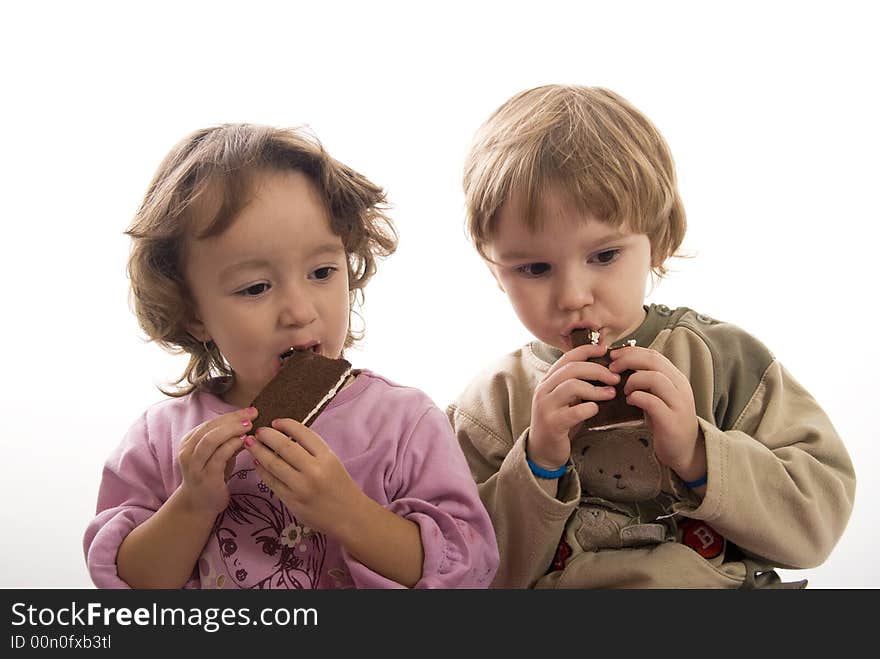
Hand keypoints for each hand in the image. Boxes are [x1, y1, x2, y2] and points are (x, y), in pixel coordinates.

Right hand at [177, 407, 255, 514]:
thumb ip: (228, 439)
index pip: (210, 423)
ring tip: (248, 426)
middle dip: (233, 419)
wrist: (200, 505)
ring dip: (231, 430)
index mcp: (189, 442)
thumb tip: (248, 420)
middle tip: (252, 415)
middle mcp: (188, 452)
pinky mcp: (205, 477)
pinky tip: (244, 441)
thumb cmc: (212, 476)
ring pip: (211, 439)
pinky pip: (219, 456)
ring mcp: (195, 465)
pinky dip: (232, 445)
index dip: (231, 415)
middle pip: (210, 428)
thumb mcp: (218, 454)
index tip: (250, 411)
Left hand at [245, 418, 365, 538]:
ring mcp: (301, 487)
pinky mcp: (291, 501)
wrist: (349, 516)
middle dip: (267, 435)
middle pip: (284, 446)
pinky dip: (261, 470)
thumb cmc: (340, 486)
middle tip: (258, 431)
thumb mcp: (332, 462)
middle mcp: (314, 470)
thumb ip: (312, 450)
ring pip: (273, 464)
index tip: (275, 421)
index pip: (302, 433)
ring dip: (258, 451)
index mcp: (327, 457)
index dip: (286, 424)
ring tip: (250, 444)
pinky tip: (257, 463)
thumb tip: (284, 436)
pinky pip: (271, 482)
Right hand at [529, 342, 619, 468]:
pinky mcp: (552, 423)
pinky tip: (596, 411)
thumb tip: (606, 371)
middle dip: (598, 370)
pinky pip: (575, 411)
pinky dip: (590, 408)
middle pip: (572, 369)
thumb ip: (578, 385)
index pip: (567, 358)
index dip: (587, 350)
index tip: (605, 350)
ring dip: (596, 389)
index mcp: (547, 381)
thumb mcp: (566, 400)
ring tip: (611, 394)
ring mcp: (545, 406)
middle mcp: (543, 390)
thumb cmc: (560, 422)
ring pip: (572, 386)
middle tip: (615, 378)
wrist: (542, 451)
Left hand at [608, 346, 704, 479]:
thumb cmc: (666, 421)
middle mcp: (680, 387)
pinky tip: (630, 402)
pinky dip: (637, 398)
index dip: (631, 351)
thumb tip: (621, 365)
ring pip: (655, 378)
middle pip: (653, 361)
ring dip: (633, 380)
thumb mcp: (659, 396)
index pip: (653, 354)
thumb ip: (647, 381)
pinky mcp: (671, 420)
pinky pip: (652, 402)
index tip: (613, 355)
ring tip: (625, 390)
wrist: (685, 450)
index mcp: (676, 378)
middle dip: (628, 360)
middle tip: (612, 368)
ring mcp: (678, 403)